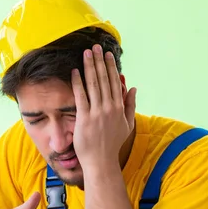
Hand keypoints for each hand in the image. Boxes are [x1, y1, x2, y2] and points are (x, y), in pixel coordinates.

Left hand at [71, 44, 136, 170]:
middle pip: (103, 79)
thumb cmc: (113, 144)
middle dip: (99, 61)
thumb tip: (133, 87)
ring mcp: (97, 113)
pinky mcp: (84, 118)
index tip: (106, 54)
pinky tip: (75, 71)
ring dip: (89, 67)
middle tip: (95, 47)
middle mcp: (109, 108)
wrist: (101, 161)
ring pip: (93, 84)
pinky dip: (78, 83)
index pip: (114, 82)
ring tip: (86, 53)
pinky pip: (81, 96)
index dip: (110, 66)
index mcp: (119, 108)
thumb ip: (130, 105)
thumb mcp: (127, 125)